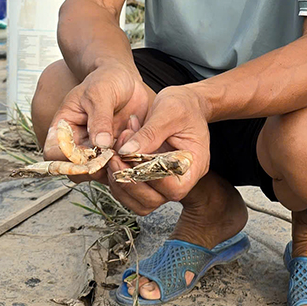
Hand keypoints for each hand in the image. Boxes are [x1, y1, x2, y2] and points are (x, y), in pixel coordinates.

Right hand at [44, 64, 149, 170]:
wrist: (125, 79)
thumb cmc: (105, 80)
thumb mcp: (99, 93)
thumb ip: (100, 118)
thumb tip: (100, 144)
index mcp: (63, 128)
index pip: (54, 154)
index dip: (67, 161)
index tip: (90, 154)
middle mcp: (77, 143)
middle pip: (77, 171)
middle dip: (97, 166)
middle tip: (113, 151)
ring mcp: (96, 151)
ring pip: (100, 173)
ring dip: (115, 162)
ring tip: (126, 134)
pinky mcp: (114, 153)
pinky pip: (119, 166)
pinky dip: (128, 158)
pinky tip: (133, 132)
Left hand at [104, 85, 210, 214]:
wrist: (186, 103)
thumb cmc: (184, 106)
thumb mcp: (169, 112)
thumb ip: (149, 133)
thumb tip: (127, 152)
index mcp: (193, 166)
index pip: (173, 187)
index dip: (150, 177)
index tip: (130, 157)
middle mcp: (180, 179)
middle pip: (153, 200)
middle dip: (129, 182)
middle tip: (114, 158)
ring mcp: (165, 182)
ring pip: (139, 202)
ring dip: (121, 183)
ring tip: (113, 156)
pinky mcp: (151, 178)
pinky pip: (132, 192)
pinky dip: (119, 178)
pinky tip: (116, 155)